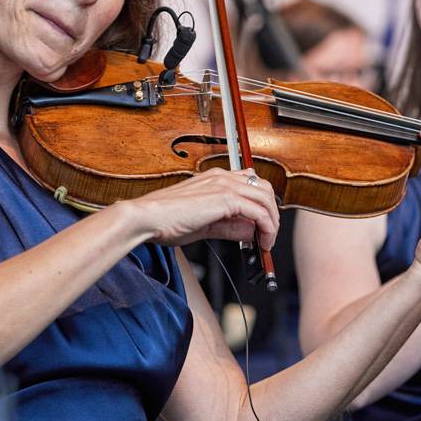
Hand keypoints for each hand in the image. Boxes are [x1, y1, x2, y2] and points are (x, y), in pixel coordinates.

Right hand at [125, 168, 280, 248]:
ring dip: (272, 223)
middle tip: (269, 236)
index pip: (252, 184)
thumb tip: (251, 233)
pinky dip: (266, 228)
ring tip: (267, 243)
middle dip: (272, 214)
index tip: (263, 226)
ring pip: (266, 199)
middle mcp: (223, 177)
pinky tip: (261, 242)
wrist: (148, 218)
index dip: (262, 205)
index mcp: (216, 179)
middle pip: (264, 189)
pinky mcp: (226, 198)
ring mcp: (225, 185)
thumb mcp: (206, 224)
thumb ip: (230, 226)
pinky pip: (259, 212)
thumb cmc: (167, 220)